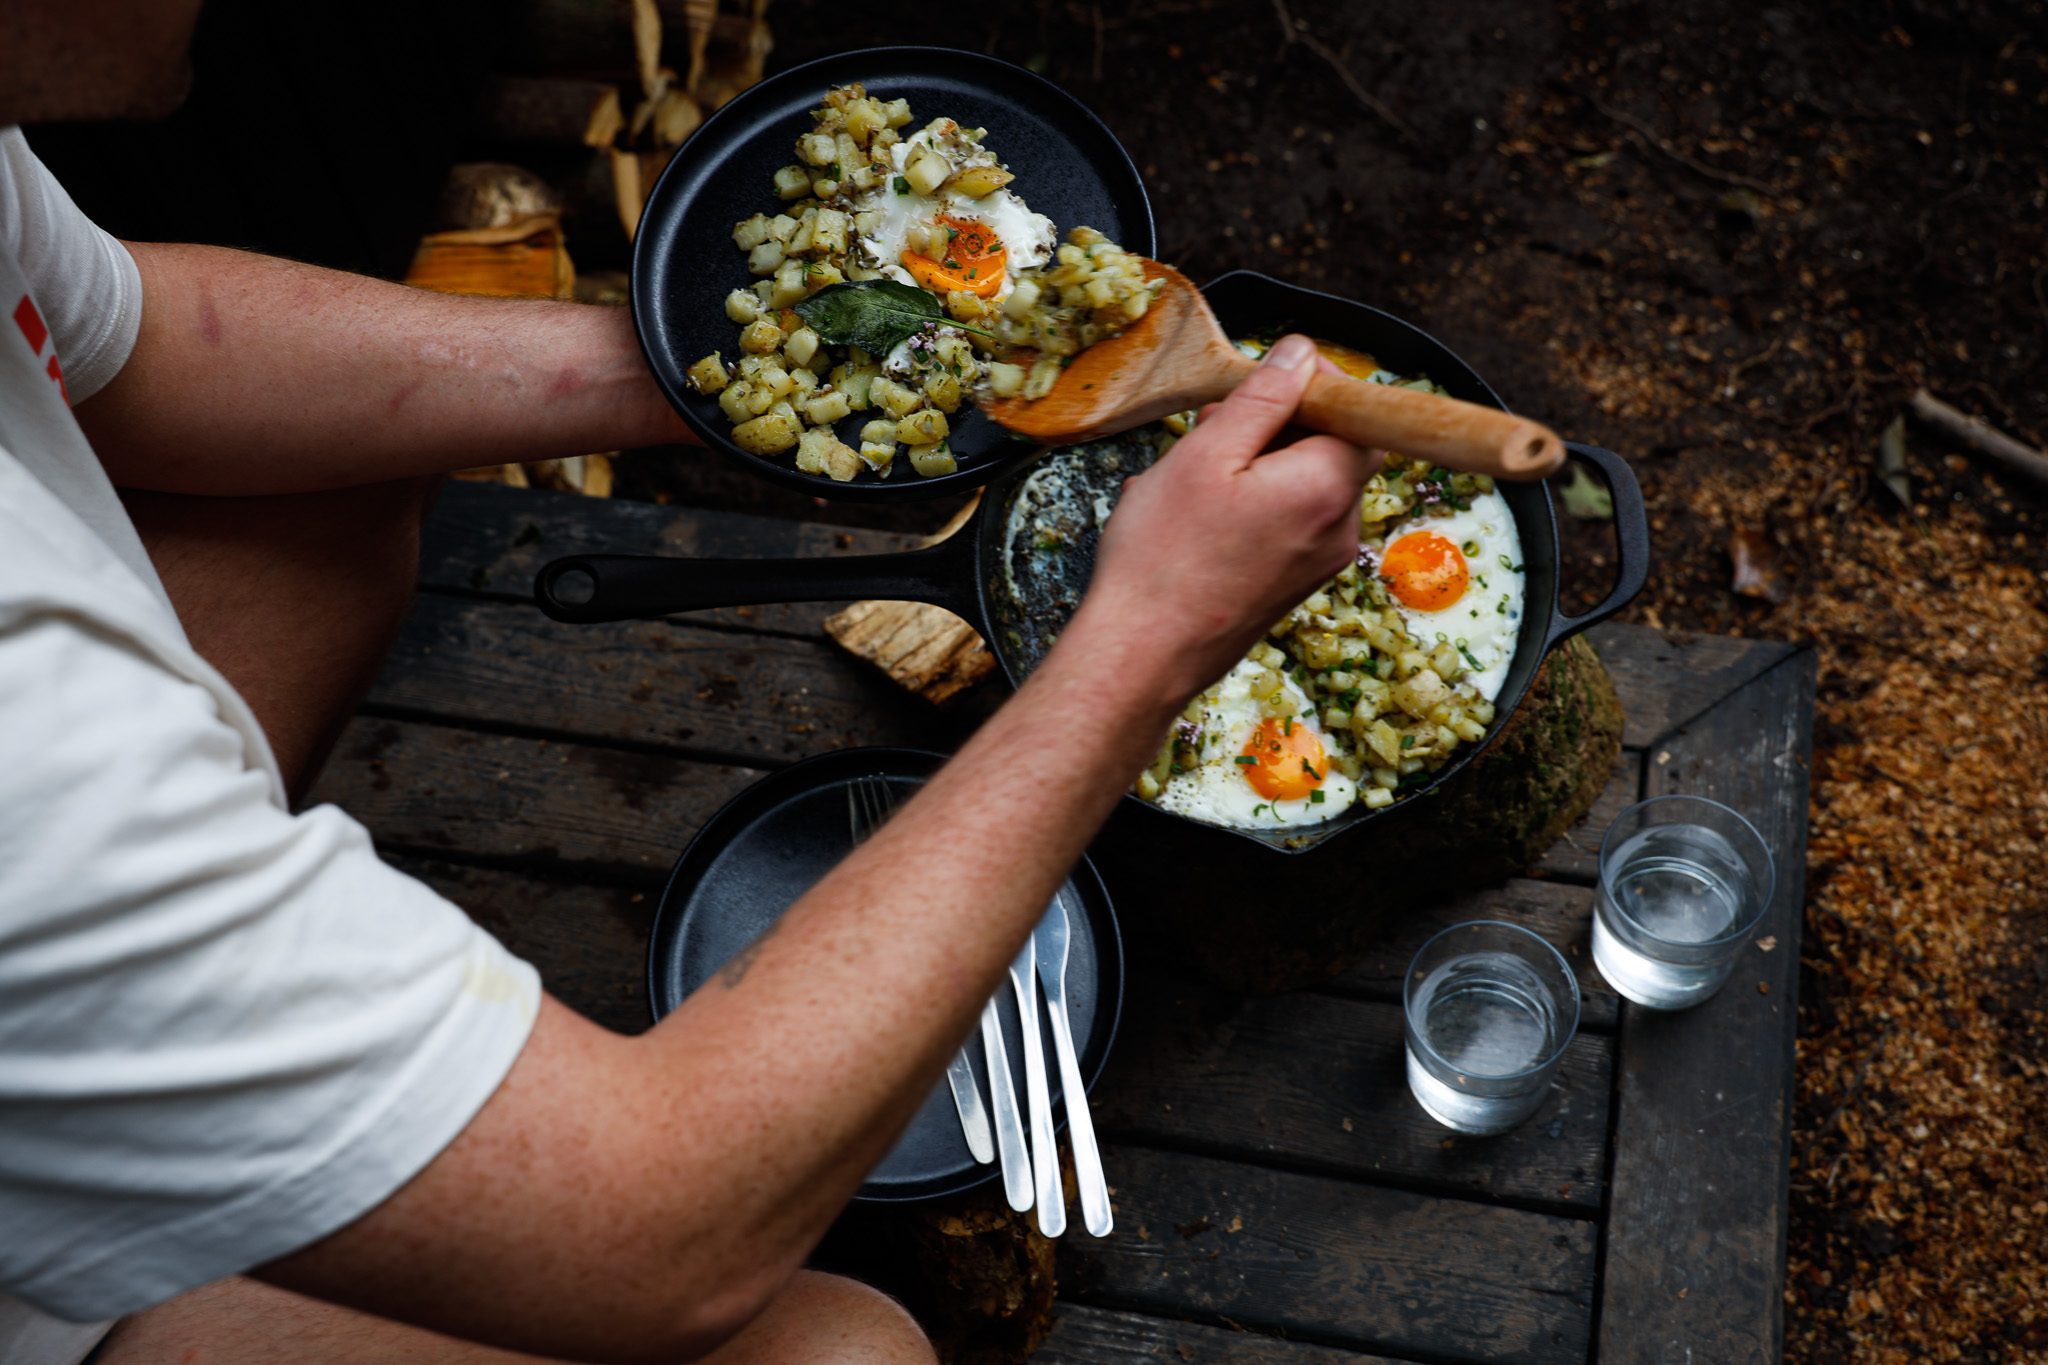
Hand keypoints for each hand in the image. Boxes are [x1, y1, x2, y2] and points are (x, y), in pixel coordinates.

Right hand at [1067, 334, 1382, 703]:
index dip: (1318, 385)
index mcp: (1327, 486)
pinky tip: (1199, 511)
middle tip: (1217, 422)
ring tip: (1196, 470)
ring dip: (1259, 464)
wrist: (1143, 656)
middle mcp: (1340, 527)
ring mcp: (1320, 562)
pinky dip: (1254, 502)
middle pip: (1335, 448)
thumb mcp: (1206, 453)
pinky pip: (1289, 522)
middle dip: (1280, 424)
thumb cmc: (1164, 557)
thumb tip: (1301, 354)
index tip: (1268, 377)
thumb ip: (1263, 398)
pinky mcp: (1294, 585)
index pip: (1360, 412)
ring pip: (1306, 485)